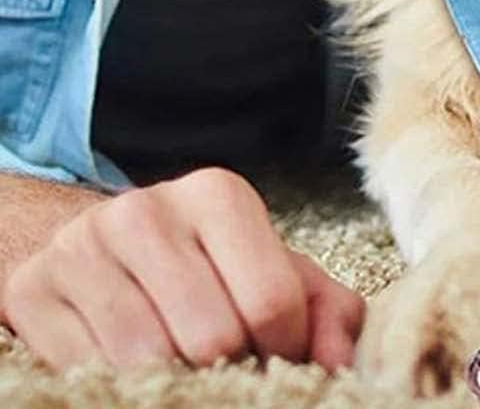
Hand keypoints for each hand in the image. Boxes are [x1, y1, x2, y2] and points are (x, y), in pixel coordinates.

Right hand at [2, 167, 363, 370]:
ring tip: (184, 371)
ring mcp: (83, 249)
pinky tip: (133, 374)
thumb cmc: (203, 263)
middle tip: (228, 369)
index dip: (284, 351)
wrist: (97, 244)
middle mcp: (147, 211)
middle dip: (229, 370)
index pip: (271, 300)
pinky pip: (85, 372)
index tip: (278, 359)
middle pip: (211, 337)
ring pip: (146, 361)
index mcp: (217, 195)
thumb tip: (341, 364)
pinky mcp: (32, 291)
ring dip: (174, 386)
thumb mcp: (269, 267)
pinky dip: (119, 389)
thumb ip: (323, 308)